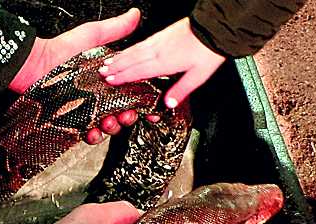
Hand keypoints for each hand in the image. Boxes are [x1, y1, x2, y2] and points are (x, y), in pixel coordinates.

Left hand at [9, 9, 147, 145]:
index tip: (148, 105)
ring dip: (112, 127)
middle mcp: (99, 95)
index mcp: (108, 78)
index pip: (131, 92)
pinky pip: (87, 133)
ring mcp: (86, 109)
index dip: (142, 100)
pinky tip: (91, 131)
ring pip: (108, 125)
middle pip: (123, 111)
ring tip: (108, 122)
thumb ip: (115, 29)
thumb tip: (134, 15)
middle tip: (125, 114)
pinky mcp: (73, 121)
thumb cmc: (59, 51)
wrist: (33, 67)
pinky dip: (92, 135)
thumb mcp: (91, 36)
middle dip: (128, 116)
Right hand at [98, 17, 225, 108]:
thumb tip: (169, 104)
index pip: (138, 71)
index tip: (110, 80)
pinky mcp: (163, 34)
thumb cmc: (208, 51)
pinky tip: (129, 49)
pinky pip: (142, 43)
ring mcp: (160, 41)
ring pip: (135, 50)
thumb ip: (181, 90)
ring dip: (120, 57)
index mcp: (164, 62)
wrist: (214, 28)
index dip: (122, 77)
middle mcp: (159, 50)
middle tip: (101, 72)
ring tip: (109, 62)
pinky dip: (131, 48)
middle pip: (131, 59)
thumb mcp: (198, 76)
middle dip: (115, 66)